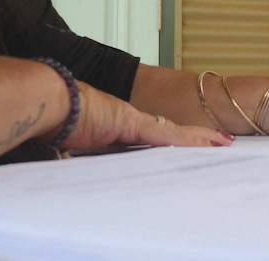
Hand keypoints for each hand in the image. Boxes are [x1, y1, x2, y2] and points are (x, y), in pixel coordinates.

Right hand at [44, 82, 233, 149]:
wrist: (44, 100)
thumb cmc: (51, 119)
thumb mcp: (73, 144)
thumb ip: (82, 156)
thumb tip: (74, 167)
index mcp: (117, 126)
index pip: (154, 136)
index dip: (176, 142)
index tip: (194, 146)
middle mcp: (129, 120)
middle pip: (170, 133)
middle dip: (196, 139)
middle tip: (222, 143)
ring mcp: (133, 119)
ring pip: (174, 133)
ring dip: (199, 140)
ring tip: (223, 144)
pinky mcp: (133, 122)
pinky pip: (167, 135)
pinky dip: (188, 140)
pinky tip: (207, 144)